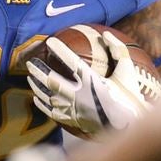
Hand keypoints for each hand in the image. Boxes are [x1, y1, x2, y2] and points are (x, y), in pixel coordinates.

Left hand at [26, 30, 156, 137]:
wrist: (129, 127)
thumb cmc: (130, 97)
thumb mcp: (128, 71)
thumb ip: (118, 50)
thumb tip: (105, 34)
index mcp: (94, 82)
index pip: (72, 62)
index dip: (60, 51)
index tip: (50, 42)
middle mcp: (81, 96)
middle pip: (53, 81)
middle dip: (39, 70)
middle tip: (30, 62)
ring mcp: (75, 110)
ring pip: (49, 96)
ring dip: (37, 86)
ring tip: (29, 77)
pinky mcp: (74, 121)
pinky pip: (52, 113)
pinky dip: (42, 104)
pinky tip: (36, 98)